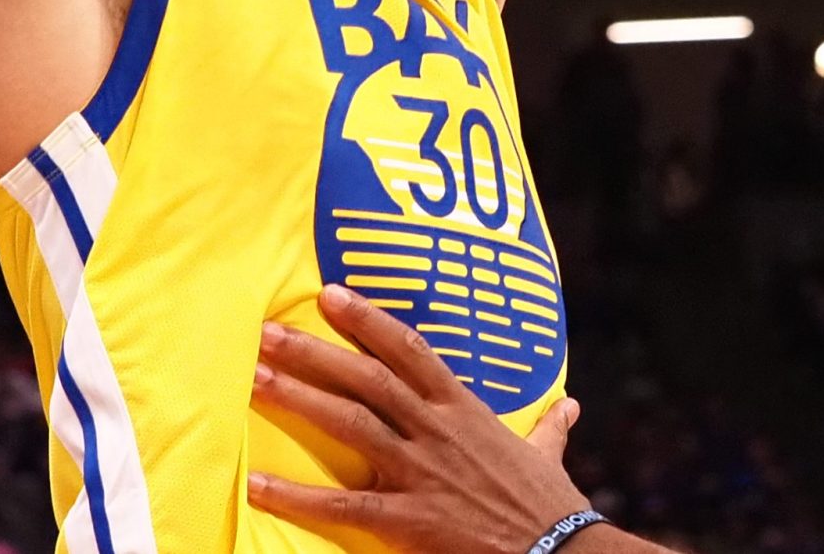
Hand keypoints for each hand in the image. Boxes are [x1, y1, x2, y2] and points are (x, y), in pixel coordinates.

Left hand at [249, 286, 588, 553]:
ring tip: (254, 379)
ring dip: (297, 398)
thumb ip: (550, 427)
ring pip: (349, 423)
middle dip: (314, 352)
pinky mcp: (407, 518)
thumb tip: (569, 407)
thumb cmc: (550, 504)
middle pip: (366, 378)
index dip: (369, 320)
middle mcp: (436, 430)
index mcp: (464, 409)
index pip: (410, 349)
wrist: (558, 551)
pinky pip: (340, 505)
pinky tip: (256, 483)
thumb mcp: (549, 454)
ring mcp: (419, 471)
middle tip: (267, 332)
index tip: (332, 295)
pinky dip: (294, 495)